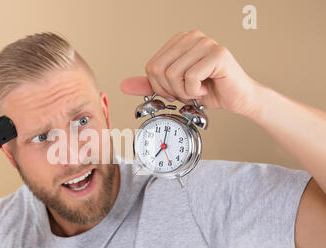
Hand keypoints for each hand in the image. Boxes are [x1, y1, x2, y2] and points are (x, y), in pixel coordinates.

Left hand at [120, 30, 260, 117]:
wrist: (236, 98)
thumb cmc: (209, 90)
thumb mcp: (173, 88)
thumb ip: (150, 85)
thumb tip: (124, 85)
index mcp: (180, 41)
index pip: (151, 66)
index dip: (159, 86)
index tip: (175, 91)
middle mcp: (192, 37)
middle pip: (159, 70)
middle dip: (171, 90)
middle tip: (187, 92)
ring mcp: (206, 43)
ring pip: (173, 74)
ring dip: (184, 92)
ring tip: (197, 90)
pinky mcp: (218, 54)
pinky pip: (191, 77)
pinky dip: (195, 91)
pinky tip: (205, 89)